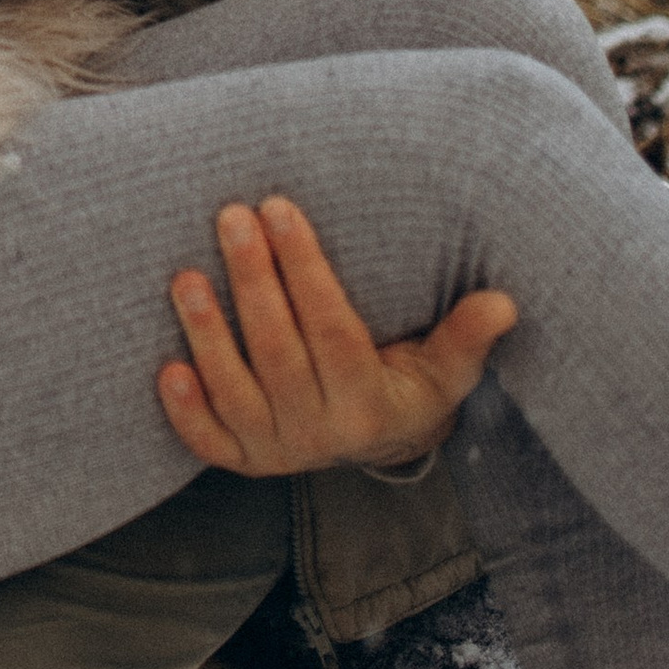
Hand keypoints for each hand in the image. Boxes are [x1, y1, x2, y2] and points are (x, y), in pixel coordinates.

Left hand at [156, 194, 518, 476]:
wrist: (378, 443)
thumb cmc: (409, 385)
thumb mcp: (445, 369)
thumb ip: (467, 336)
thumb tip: (503, 302)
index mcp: (372, 407)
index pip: (334, 330)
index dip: (304, 269)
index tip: (280, 208)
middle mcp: (323, 434)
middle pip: (281, 354)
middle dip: (253, 282)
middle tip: (231, 217)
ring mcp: (280, 451)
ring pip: (238, 395)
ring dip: (208, 336)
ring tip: (184, 276)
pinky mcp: (245, 460)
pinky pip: (211, 445)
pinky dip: (186, 413)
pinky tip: (165, 369)